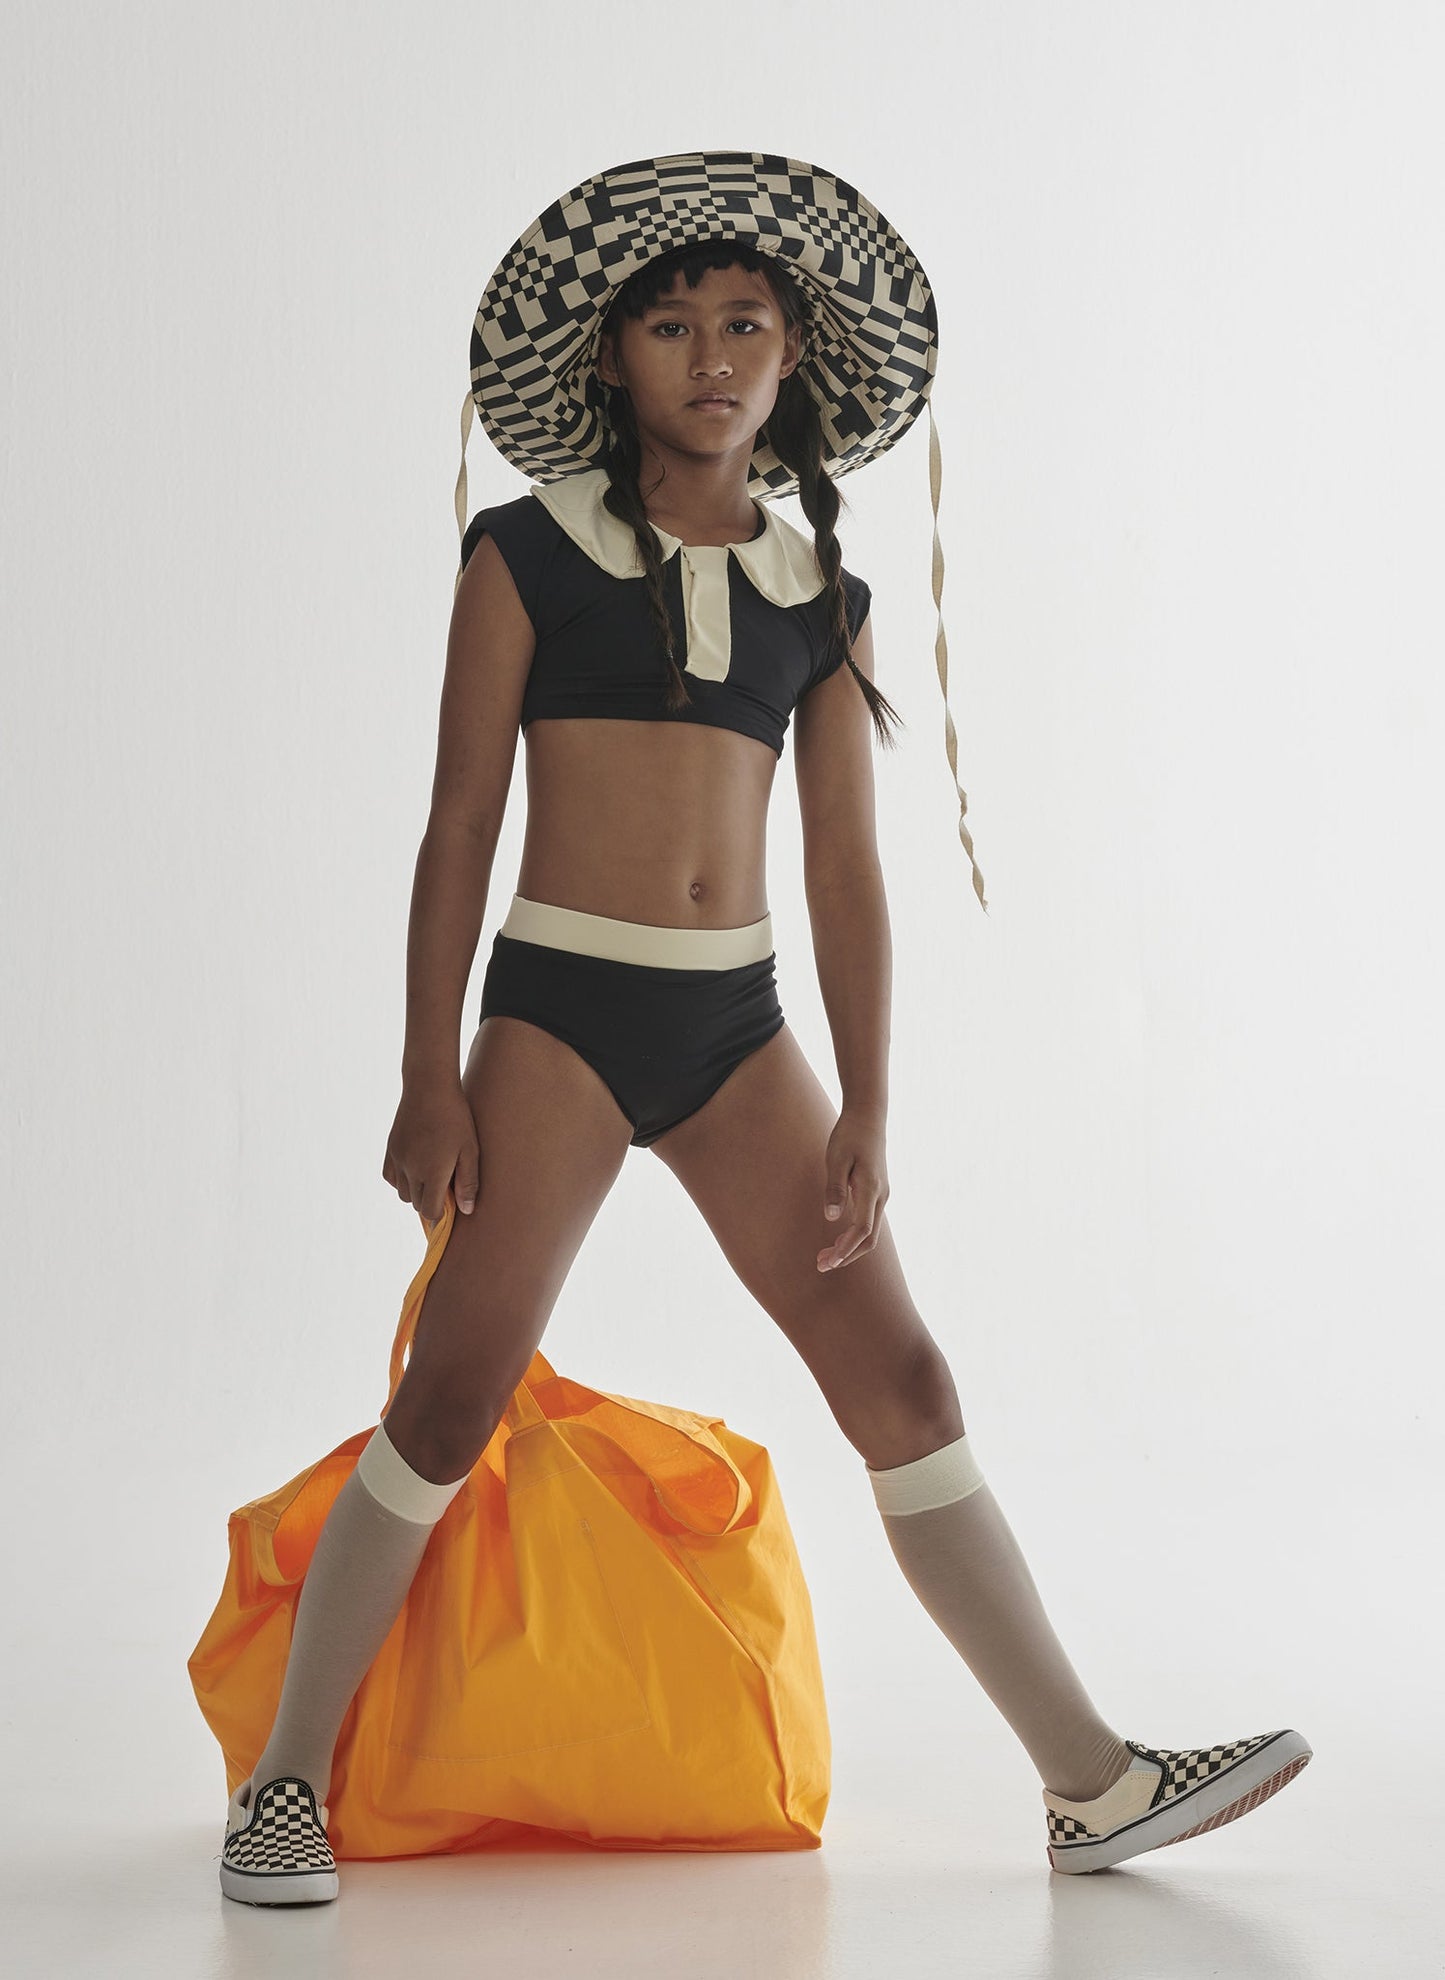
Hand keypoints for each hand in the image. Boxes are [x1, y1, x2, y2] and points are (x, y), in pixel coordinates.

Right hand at [382, 1077, 480, 1222]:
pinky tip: (416, 1167)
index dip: (442, 1213)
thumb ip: (468, 1182)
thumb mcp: (470, 1150)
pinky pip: (391, 1178)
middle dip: (431, 1201)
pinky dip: (402, 1179)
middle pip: (417, 1204)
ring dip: (417, 1191)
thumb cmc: (456, 1118)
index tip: (452, 1204)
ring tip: (433, 1174)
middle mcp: (410, 1169)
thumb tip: (467, 1210)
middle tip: (447, 1185)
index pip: (430, 1211)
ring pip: (403, 1193)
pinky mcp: (390, 1149)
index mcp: (432, 1172)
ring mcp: (398, 1159)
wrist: (429, 1087)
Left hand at [817, 1106, 888, 1271]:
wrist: (868, 1117)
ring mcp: (881, 1195)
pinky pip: (868, 1222)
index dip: (846, 1249)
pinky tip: (837, 1239)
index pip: (862, 1230)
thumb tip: (831, 1218)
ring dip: (849, 1248)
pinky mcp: (877, 1192)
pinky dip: (853, 1236)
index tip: (829, 1261)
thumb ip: (835, 1188)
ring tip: (824, 1256)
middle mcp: (880, 1196)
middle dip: (846, 1255)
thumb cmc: (849, 1136)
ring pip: (870, 1233)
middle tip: (821, 1265)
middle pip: (869, 1239)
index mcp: (871, 1189)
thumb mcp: (836, 1159)